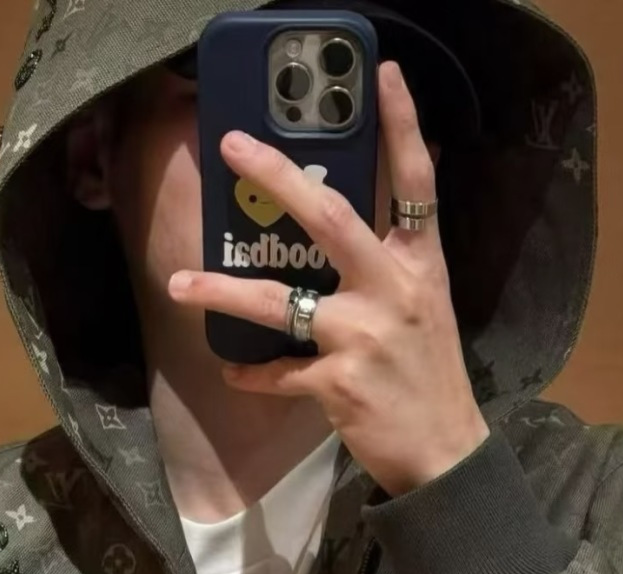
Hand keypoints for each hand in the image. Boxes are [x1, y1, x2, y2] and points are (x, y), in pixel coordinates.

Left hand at [168, 61, 489, 496]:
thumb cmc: (428, 375)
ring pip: (278, 303)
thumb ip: (392, 264)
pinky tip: (232, 371)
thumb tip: (351, 226)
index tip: (384, 75)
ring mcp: (363, 337)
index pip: (416, 182)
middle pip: (329, 218)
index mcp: (419, 265)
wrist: (444, 450)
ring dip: (222, 293)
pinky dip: (250, 374)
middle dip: (277, 178)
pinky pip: (278, 372)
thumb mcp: (426, 306)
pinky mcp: (337, 383)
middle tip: (231, 148)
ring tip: (178, 285)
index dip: (402, 126)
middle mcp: (392, 290)